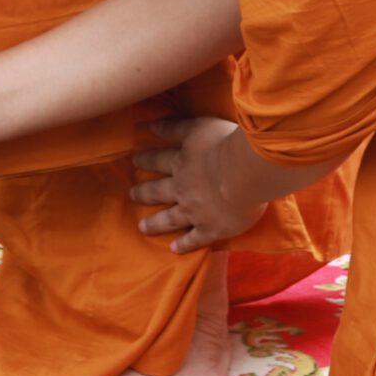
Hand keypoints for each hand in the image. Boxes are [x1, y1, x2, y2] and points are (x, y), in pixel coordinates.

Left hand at [133, 117, 261, 252]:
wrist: (243, 175)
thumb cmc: (225, 145)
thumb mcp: (199, 126)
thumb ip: (176, 127)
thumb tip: (151, 126)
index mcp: (182, 163)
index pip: (159, 160)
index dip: (146, 160)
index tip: (134, 161)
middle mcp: (183, 189)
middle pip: (158, 191)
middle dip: (144, 193)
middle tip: (132, 195)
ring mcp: (195, 212)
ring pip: (169, 219)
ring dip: (155, 223)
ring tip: (142, 228)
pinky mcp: (210, 229)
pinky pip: (193, 239)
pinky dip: (184, 244)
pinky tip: (174, 249)